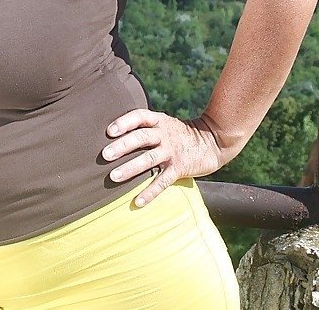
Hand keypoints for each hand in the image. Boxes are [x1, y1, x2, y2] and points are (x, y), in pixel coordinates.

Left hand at [102, 110, 224, 207]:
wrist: (213, 141)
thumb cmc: (179, 133)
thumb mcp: (164, 123)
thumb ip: (145, 127)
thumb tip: (114, 134)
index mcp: (158, 121)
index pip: (139, 117)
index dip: (124, 122)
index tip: (109, 131)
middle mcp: (164, 134)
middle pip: (141, 137)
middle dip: (122, 146)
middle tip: (105, 155)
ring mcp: (172, 151)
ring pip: (149, 159)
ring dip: (130, 168)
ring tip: (114, 177)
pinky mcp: (179, 168)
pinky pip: (162, 182)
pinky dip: (150, 192)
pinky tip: (137, 202)